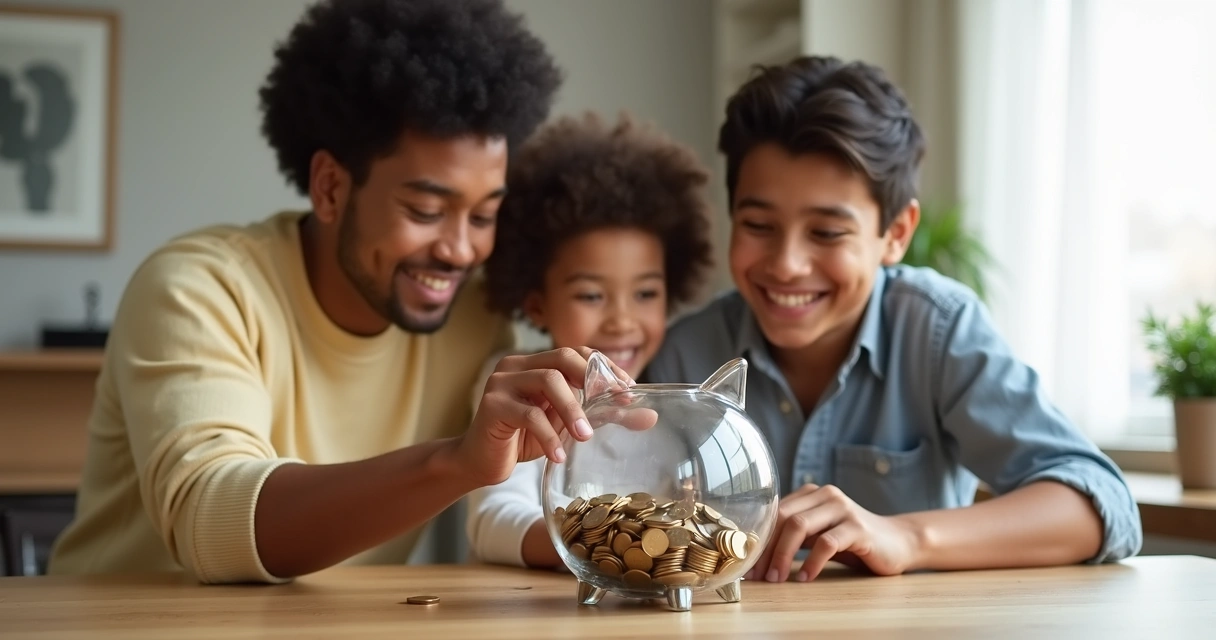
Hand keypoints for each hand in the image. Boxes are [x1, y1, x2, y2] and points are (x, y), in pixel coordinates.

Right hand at [459, 347, 640, 485]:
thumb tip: (649, 416)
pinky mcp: (491, 405)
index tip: (628, 391)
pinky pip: (528, 415)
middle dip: (592, 382)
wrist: (481, 461)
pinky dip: (548, 436)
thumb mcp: (568, 425)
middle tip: (615, 406)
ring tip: (585, 436)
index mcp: (536, 363)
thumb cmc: (524, 438)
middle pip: (562, 357)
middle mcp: (517, 364)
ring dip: (573, 409)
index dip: (604, 367)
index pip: (576, 352)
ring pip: (547, 381)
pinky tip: (558, 456)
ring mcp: (501, 382)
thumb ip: (603, 416)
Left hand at [746, 483, 920, 582]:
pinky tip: (805, 578)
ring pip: (799, 526)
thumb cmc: (852, 541)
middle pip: (783, 517)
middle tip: (758, 575)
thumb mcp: (819, 534)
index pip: (774, 512)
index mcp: (811, 494)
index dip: (758, 538)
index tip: (747, 564)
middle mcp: (826, 495)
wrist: (898, 542)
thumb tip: (758, 554)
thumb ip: (794, 535)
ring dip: (783, 555)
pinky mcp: (858, 528)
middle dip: (766, 548)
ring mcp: (843, 509)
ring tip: (776, 578)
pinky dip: (811, 563)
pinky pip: (826, 543)